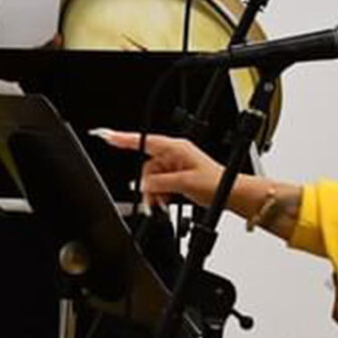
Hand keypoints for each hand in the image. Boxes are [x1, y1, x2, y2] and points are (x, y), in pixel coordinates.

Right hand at [91, 128, 217, 209]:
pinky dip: (160, 194)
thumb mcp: (185, 183)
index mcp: (176, 148)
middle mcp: (174, 154)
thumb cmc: (215, 182)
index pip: (143, 141)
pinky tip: (165, 201)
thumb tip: (142, 185)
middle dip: (147, 184)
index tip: (105, 135)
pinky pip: (160, 184)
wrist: (232, 194)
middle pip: (146, 166)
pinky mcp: (177, 175)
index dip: (122, 138)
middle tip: (153, 198)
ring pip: (152, 178)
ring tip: (162, 203)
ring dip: (154, 192)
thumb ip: (160, 182)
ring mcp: (175, 165)